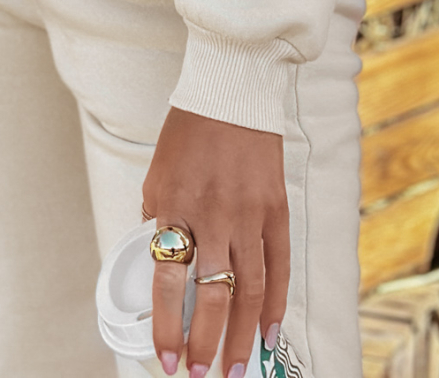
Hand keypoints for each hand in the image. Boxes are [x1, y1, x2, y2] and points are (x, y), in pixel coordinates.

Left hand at [143, 106, 288, 377]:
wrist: (233, 89)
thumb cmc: (190, 130)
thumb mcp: (158, 175)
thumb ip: (160, 222)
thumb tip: (162, 266)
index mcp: (175, 206)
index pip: (168, 281)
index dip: (167, 327)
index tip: (167, 359)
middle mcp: (213, 214)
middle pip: (211, 295)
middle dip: (204, 344)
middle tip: (199, 374)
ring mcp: (249, 213)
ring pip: (249, 290)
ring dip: (242, 336)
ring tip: (235, 368)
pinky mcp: (277, 208)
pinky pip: (279, 266)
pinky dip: (276, 304)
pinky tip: (270, 333)